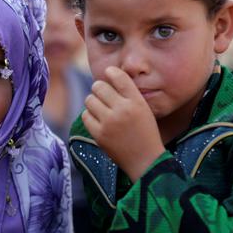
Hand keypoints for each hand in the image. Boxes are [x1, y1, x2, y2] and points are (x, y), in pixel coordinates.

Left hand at [82, 66, 164, 180]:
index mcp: (137, 102)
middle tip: (102, 95)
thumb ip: (128, 94)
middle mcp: (123, 109)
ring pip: (89, 99)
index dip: (111, 72)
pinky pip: (86, 115)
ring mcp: (110, 122)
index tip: (108, 72)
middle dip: (99, 88)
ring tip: (101, 108)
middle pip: (99, 86)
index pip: (119, 77)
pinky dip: (90, 116)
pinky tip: (98, 120)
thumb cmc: (144, 132)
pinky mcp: (99, 134)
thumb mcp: (144, 109)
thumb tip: (106, 78)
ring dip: (93, 102)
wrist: (146, 160)